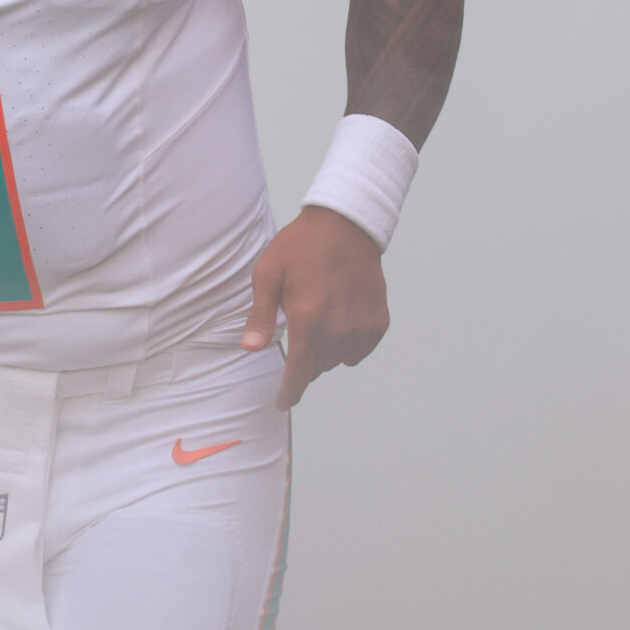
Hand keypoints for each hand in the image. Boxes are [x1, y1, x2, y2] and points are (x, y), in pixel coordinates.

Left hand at [242, 206, 388, 408]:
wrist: (345, 226)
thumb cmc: (300, 248)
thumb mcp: (268, 275)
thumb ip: (261, 316)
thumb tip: (251, 348)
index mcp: (308, 320)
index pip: (299, 372)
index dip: (289, 391)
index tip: (282, 403)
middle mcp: (338, 330)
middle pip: (317, 366)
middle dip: (303, 358)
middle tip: (297, 326)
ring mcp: (361, 328)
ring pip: (338, 359)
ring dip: (325, 350)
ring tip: (318, 317)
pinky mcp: (378, 323)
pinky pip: (358, 349)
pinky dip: (347, 342)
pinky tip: (338, 318)